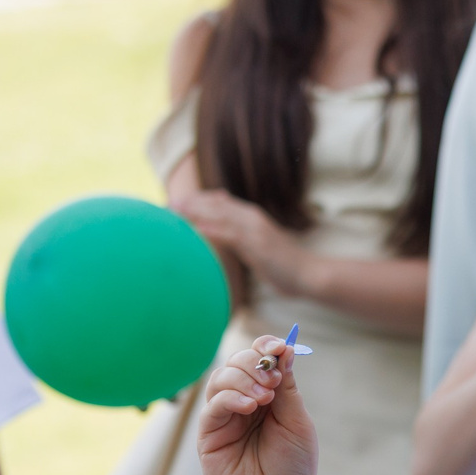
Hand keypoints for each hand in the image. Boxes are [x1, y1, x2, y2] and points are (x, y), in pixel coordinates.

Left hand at [172, 188, 313, 295]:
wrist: (309, 274)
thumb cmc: (285, 266)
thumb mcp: (260, 248)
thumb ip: (242, 240)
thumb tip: (225, 239)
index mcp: (252, 217)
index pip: (220, 202)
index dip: (198, 200)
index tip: (176, 203)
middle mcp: (252, 217)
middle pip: (216, 204)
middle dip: (191, 202)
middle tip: (166, 204)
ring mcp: (254, 229)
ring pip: (220, 215)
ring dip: (196, 211)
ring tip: (174, 210)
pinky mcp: (256, 244)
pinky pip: (229, 234)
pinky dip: (211, 230)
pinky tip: (195, 229)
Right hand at [196, 334, 319, 474]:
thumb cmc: (292, 471)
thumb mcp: (297, 424)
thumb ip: (288, 388)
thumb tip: (285, 349)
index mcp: (269, 396)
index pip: (261, 359)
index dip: (267, 347)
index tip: (280, 346)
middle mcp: (244, 403)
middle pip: (238, 362)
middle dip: (255, 363)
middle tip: (272, 380)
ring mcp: (224, 418)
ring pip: (221, 378)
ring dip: (243, 378)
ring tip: (263, 398)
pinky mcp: (208, 435)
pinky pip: (213, 405)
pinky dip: (230, 397)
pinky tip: (249, 406)